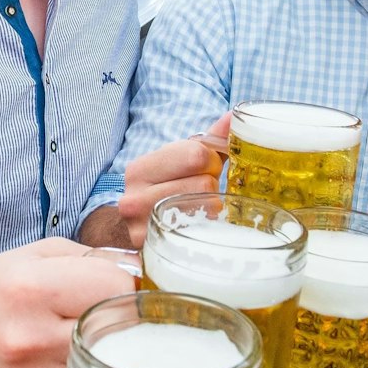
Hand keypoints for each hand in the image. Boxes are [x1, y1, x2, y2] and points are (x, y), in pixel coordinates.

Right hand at [0, 240, 137, 367]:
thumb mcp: (40, 255)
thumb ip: (95, 259)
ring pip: (109, 365)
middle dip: (125, 317)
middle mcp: (29, 335)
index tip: (117, 286)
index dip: (125, 284)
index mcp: (29, 287)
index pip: (115, 288)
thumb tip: (146, 274)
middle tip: (116, 312)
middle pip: (117, 329)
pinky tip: (83, 361)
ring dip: (114, 350)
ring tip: (99, 335)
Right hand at [112, 113, 231, 248]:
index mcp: (139, 170)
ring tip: (198, 209)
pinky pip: (201, 233)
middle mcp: (132, 199)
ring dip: (211, 208)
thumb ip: (211, 138)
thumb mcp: (184, 160)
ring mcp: (141, 229)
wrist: (142, 226)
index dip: (211, 161)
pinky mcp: (156, 251)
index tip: (205, 170)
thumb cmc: (170, 188)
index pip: (196, 155)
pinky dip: (207, 229)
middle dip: (211, 187)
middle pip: (203, 185)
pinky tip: (197, 227)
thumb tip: (235, 116)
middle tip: (201, 193)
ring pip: (205, 209)